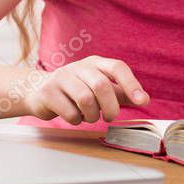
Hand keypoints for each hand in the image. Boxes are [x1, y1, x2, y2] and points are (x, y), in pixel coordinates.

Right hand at [24, 55, 148, 124]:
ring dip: (92, 115)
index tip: (142, 101)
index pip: (117, 67)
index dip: (131, 84)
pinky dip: (76, 120)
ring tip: (89, 116)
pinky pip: (70, 112)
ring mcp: (61, 77)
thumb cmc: (75, 91)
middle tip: (110, 117)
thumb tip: (146, 99)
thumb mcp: (100, 89)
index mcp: (95, 63)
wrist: (37, 91)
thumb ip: (122, 94)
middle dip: (110, 107)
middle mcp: (78, 66)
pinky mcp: (48, 92)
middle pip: (101, 85)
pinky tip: (73, 116)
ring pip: (85, 100)